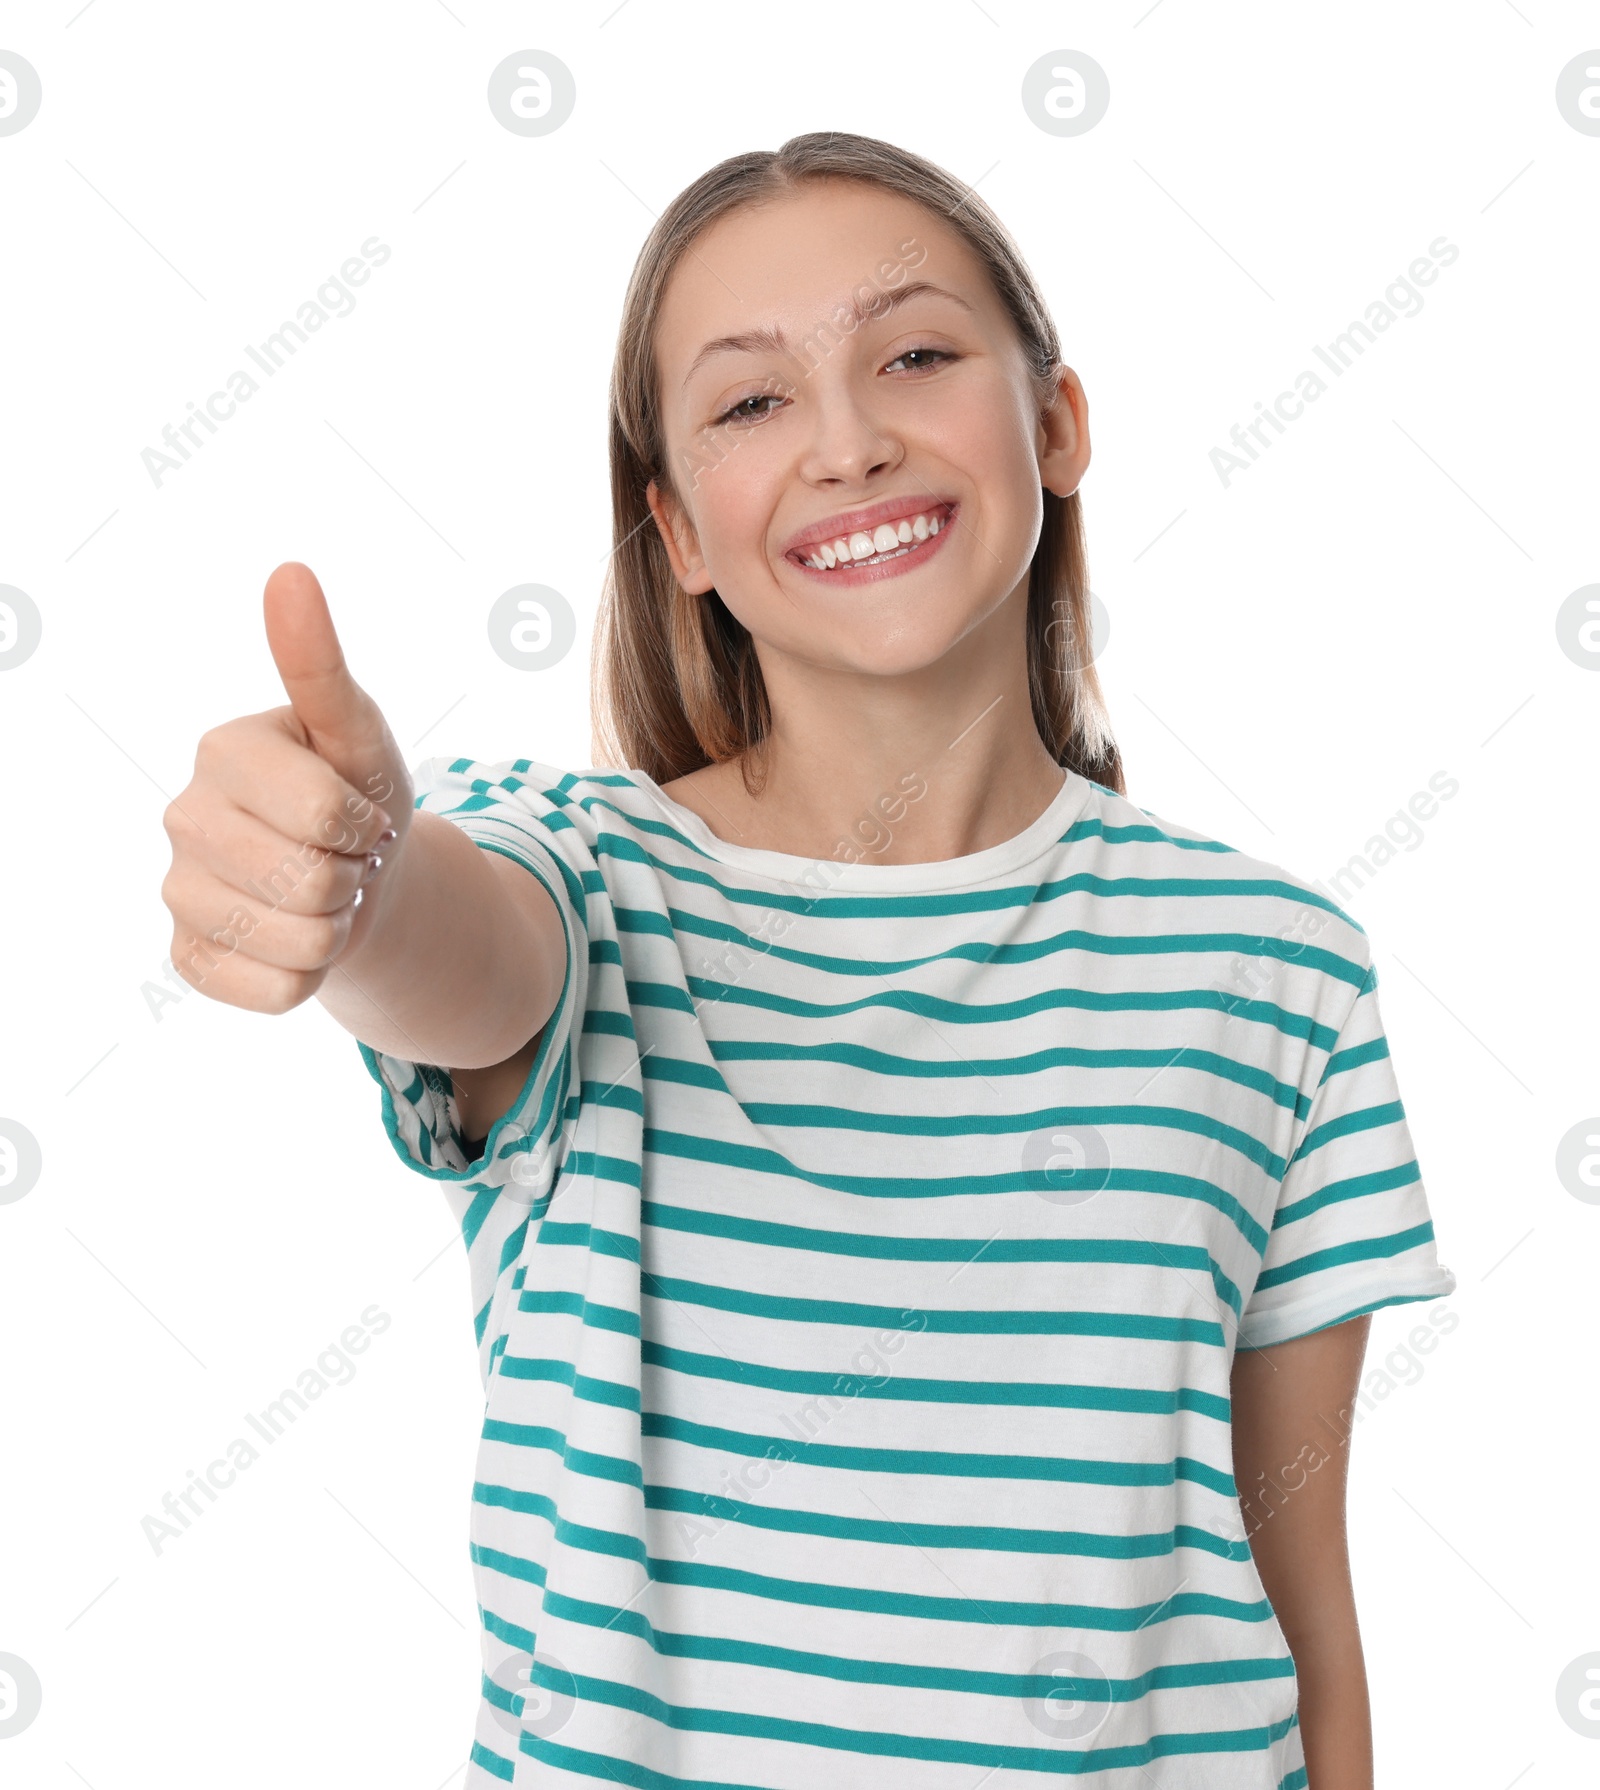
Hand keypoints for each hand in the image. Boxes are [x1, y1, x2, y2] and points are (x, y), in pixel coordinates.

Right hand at [159, 562, 413, 1012]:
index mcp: (222, 750)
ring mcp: (178, 892)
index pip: (326, 812)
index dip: (368, 822)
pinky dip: (311, 976)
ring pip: (299, 942)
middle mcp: (183, 817)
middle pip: (310, 881)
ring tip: (327, 895)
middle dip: (354, 875)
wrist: (354, 876)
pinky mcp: (189, 959)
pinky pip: (278, 992)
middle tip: (346, 855)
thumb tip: (289, 573)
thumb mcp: (358, 732)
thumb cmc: (356, 791)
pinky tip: (300, 938)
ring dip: (338, 927)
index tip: (362, 811)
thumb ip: (320, 663)